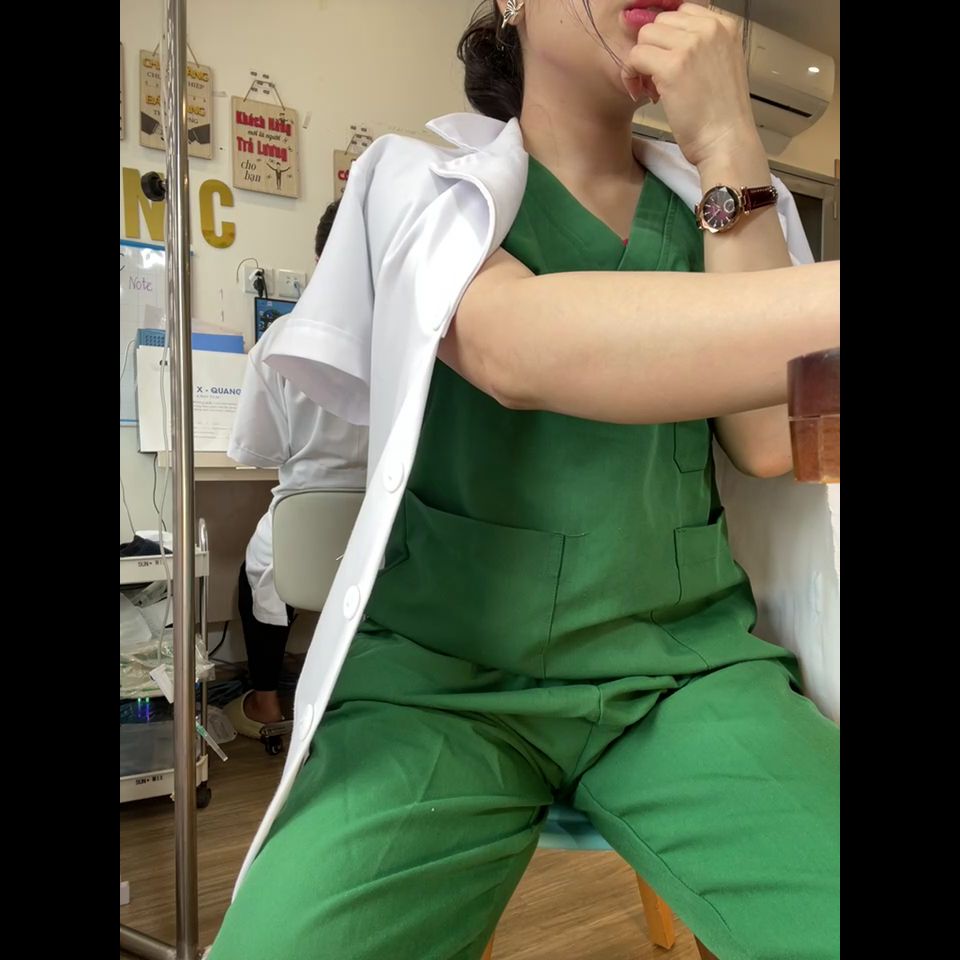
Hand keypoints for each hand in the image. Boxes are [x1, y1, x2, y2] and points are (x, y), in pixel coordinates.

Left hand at [621, 3, 759, 168]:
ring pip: (645, 35)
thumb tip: (662, 38)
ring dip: (641, 61)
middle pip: (660, 21)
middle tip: (658, 79)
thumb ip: (699, 46)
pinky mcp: (672, 66)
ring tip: (653, 88)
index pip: (681, 12)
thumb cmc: (721, 114)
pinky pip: (635, 56)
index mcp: (725, 24)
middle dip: (654, 48)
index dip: (666, 38)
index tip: (666, 62)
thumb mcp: (720, 65)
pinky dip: (631, 74)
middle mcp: (710, 28)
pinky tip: (641, 93)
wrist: (727, 140)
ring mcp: (691, 45)